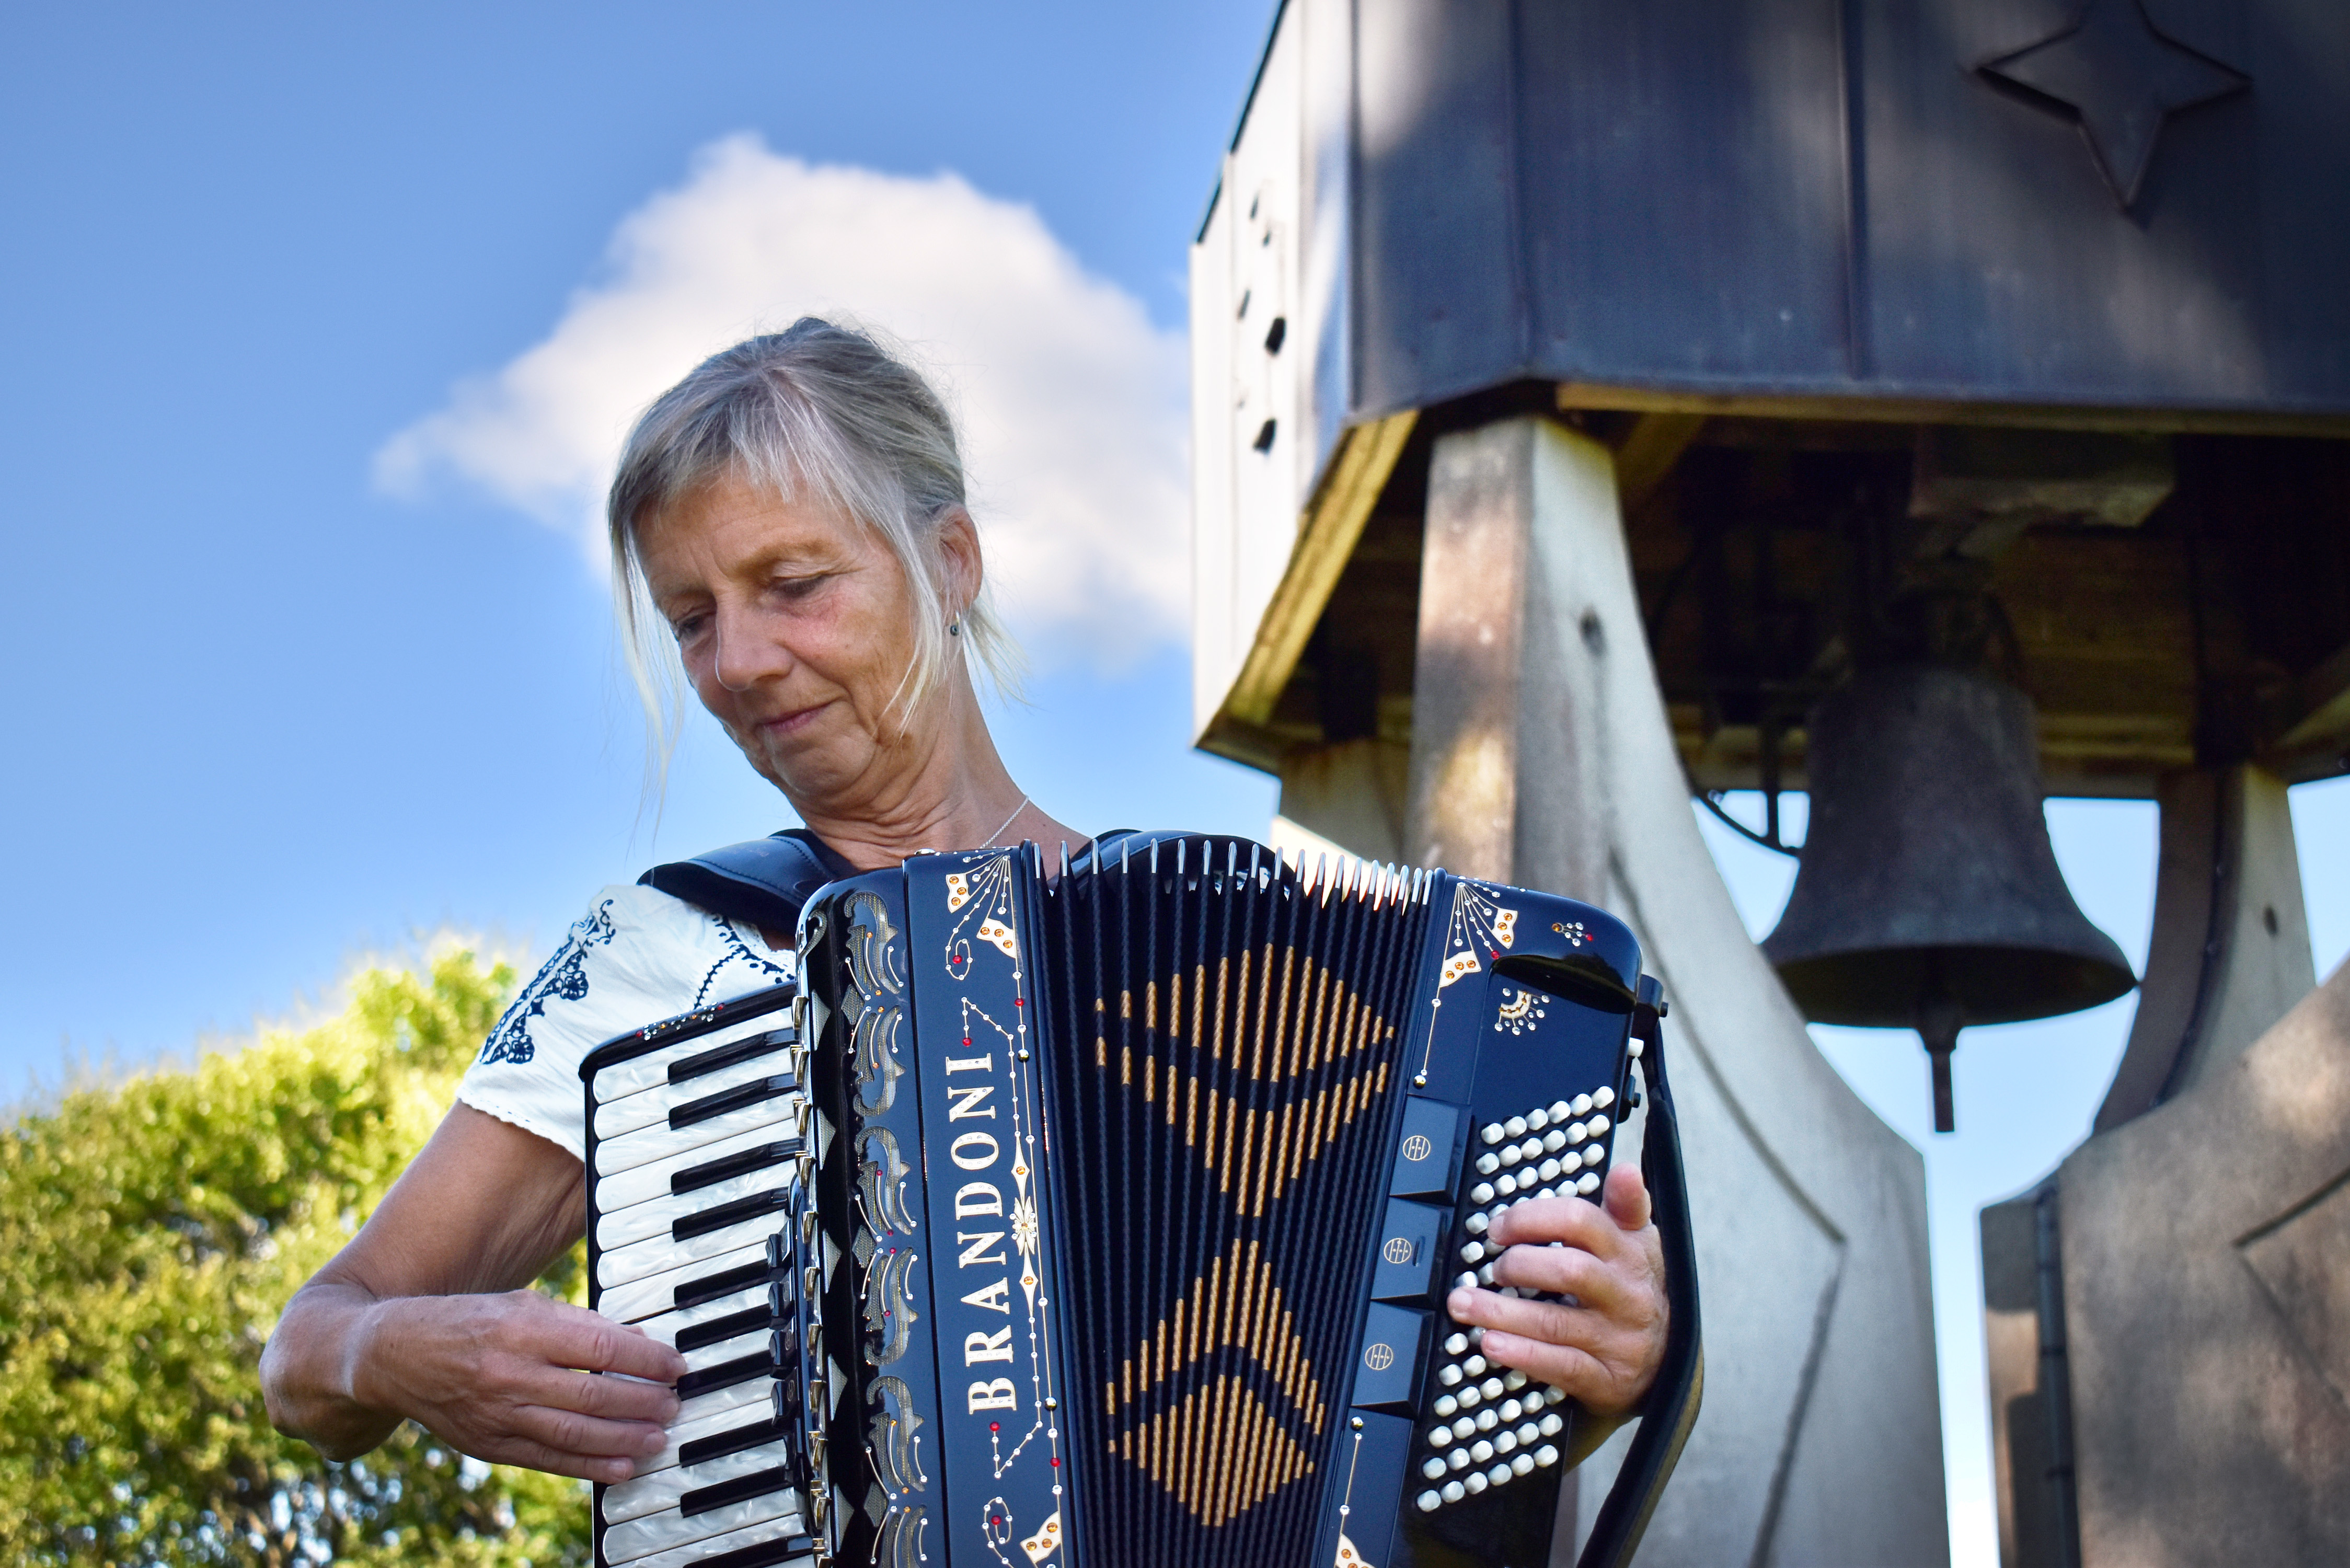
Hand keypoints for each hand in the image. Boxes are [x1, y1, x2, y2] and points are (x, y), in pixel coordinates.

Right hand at [356, 1287, 688, 1483]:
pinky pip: (547, 1460)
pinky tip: (623, 1467)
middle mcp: (509, 1373)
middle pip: (593, 1395)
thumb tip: (637, 1341)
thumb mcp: (522, 1306)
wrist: (394, 1356)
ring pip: (574, 1434)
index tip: (676, 1365)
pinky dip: (589, 1466)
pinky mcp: (488, 1445)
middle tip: (675, 1404)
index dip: (646, 1359)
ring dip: (625, 1440)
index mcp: (522, 1328)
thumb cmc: (470, 1322)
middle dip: (643, 1403)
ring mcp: (497, 1414)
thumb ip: (578, 1324)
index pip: (600, 1348)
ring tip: (660, 1437)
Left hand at [1443, 1162, 1667, 1419]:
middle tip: (1491, 1267)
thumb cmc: (1633, 1287)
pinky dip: (1521, 1354)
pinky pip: (1560, 1365)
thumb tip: (1625, 1170)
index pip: (1583, 1222)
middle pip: (1569, 1270)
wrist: (1668, 1358)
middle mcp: (1626, 1293)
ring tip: (1462, 1303)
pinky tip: (1490, 1343)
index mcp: (1629, 1251)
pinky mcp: (1606, 1378)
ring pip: (1555, 1321)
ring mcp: (1617, 1338)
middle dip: (1519, 1266)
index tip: (1497, 1227)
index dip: (1533, 1219)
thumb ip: (1624, 1206)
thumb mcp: (1637, 1243)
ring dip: (1501, 1312)